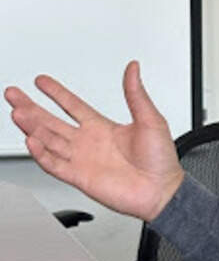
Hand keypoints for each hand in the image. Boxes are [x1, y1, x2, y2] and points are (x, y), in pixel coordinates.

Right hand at [4, 61, 183, 221]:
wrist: (162, 191)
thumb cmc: (160, 160)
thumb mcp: (151, 120)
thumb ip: (136, 94)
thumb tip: (134, 68)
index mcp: (103, 127)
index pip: (72, 105)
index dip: (56, 93)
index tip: (41, 81)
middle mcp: (88, 142)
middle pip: (52, 121)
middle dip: (31, 107)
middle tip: (14, 94)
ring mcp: (82, 160)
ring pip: (49, 140)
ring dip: (32, 127)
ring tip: (17, 113)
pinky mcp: (80, 177)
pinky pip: (54, 164)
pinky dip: (41, 154)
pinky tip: (31, 141)